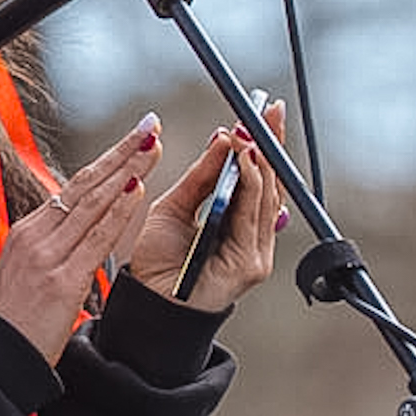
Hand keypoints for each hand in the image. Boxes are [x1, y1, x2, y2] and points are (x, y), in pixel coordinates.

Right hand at [0, 116, 162, 357]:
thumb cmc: (9, 325)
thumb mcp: (20, 275)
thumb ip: (46, 250)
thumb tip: (69, 234)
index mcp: (26, 234)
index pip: (72, 190)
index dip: (104, 163)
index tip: (128, 143)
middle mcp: (35, 238)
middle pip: (85, 185)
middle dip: (120, 153)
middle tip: (147, 127)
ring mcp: (48, 257)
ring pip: (93, 202)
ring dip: (127, 170)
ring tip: (151, 146)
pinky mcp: (62, 280)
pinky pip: (96, 237)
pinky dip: (118, 210)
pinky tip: (137, 189)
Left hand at [118, 100, 288, 310]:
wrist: (144, 303)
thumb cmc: (157, 260)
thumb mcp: (176, 206)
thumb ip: (202, 177)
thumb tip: (224, 137)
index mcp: (238, 224)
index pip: (260, 179)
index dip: (266, 146)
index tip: (267, 112)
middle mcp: (253, 238)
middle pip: (271, 185)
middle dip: (270, 146)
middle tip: (268, 112)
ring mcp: (255, 253)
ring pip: (265, 197)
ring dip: (259, 160)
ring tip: (252, 130)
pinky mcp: (250, 264)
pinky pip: (252, 216)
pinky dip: (250, 185)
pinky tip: (245, 160)